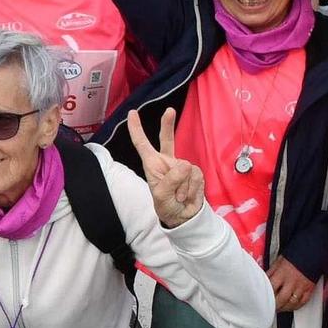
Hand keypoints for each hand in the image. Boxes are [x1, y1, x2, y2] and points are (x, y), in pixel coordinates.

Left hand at [127, 108, 204, 227]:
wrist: (183, 217)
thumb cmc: (166, 206)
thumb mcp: (162, 196)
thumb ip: (171, 180)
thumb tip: (186, 164)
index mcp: (152, 165)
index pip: (142, 144)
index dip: (136, 129)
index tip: (132, 113)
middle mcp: (166, 162)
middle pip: (167, 139)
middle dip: (168, 125)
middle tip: (169, 110)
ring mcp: (181, 166)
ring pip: (186, 169)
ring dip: (183, 186)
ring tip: (178, 197)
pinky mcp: (195, 172)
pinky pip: (196, 176)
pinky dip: (192, 188)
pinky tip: (187, 196)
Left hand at [266, 257, 316, 311]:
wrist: (311, 253)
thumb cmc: (294, 257)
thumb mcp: (278, 262)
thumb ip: (270, 273)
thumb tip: (262, 280)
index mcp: (281, 274)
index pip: (271, 289)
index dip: (266, 296)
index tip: (262, 300)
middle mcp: (291, 281)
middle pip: (281, 299)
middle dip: (275, 306)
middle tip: (270, 308)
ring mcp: (301, 286)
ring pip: (292, 303)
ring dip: (284, 308)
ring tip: (279, 308)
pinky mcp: (309, 289)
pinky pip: (303, 302)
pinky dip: (296, 306)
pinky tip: (291, 306)